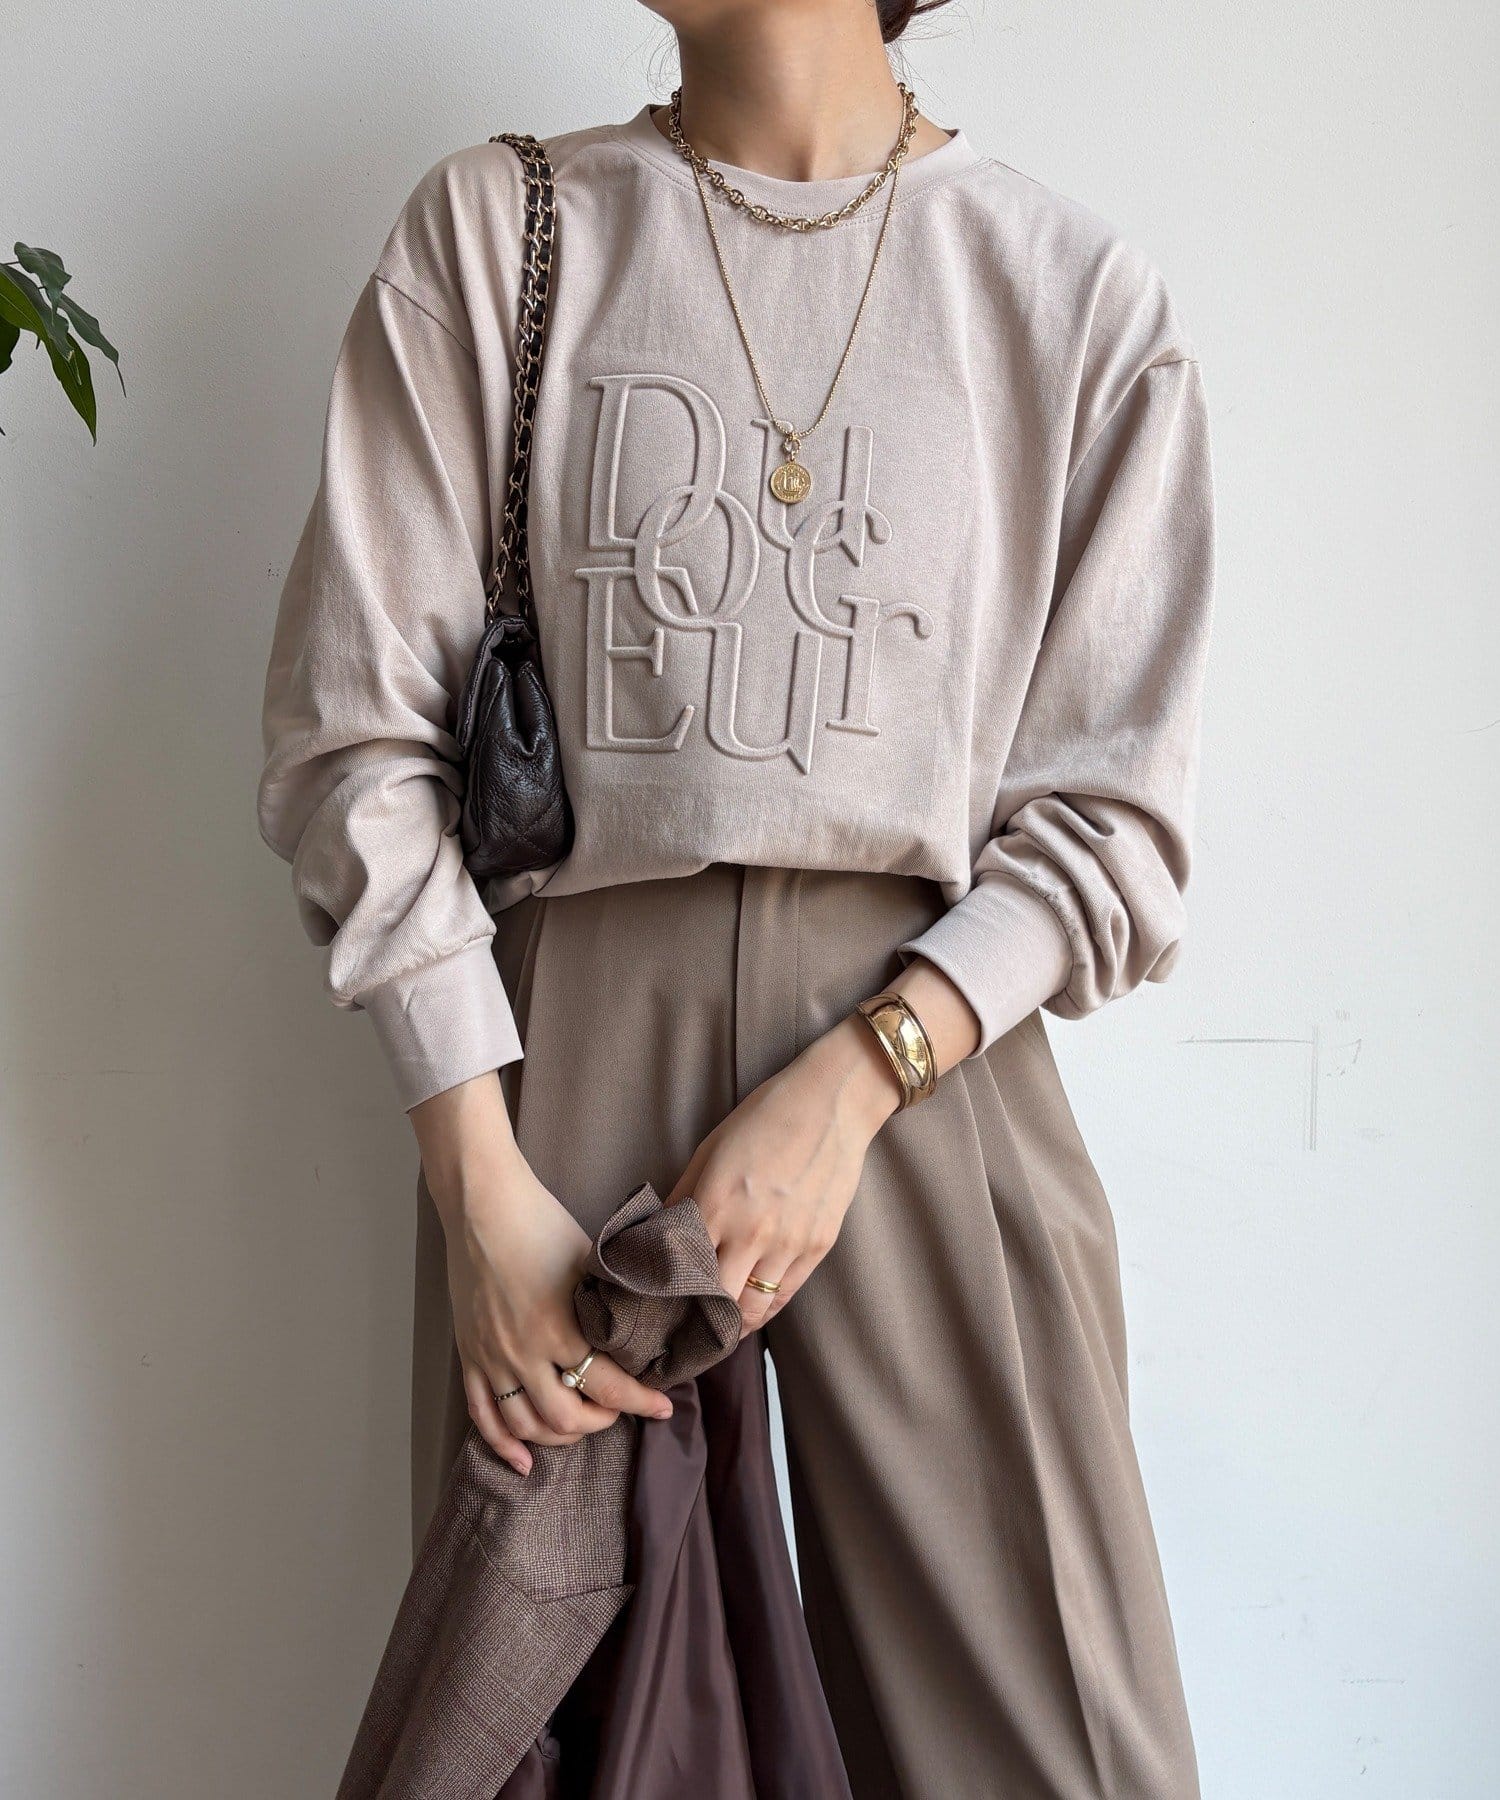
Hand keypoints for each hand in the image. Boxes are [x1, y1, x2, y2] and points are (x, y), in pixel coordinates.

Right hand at [411, 1077, 672, 1475]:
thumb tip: (644, 1322)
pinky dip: (503, 1444)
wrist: (482, 1206)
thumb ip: (611, 1300)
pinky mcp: (470, 1355)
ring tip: (581, 1426)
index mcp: (560, 1328)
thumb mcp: (590, 1260)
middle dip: (601, 1422)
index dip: (641, 1403)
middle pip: (567, 1419)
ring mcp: (493, 1358)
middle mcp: (524, 1353)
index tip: (663, 1407)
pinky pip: (482, 1415)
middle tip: (619, 1409)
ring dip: (559, 1436)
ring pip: (526, 1426)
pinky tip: (523, 1460)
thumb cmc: (541, 1224)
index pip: (609, 1387)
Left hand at [667, 1014, 903, 1335]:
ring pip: (752, 1310)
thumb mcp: (709, 1150)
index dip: (665, 1298)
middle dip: (695, 1322)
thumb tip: (657, 1234)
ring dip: (731, 1326)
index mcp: (715, 1204)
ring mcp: (788, 1243)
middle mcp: (750, 1232)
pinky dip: (764, 1309)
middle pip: (715, 1304)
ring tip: (715, 1332)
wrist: (831, 1103)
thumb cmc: (763, 1118)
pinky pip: (786, 1295)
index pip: (680, 1273)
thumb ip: (683, 1197)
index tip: (655, 1309)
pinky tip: (749, 1312)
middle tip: (681, 1330)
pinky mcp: (818, 1246)